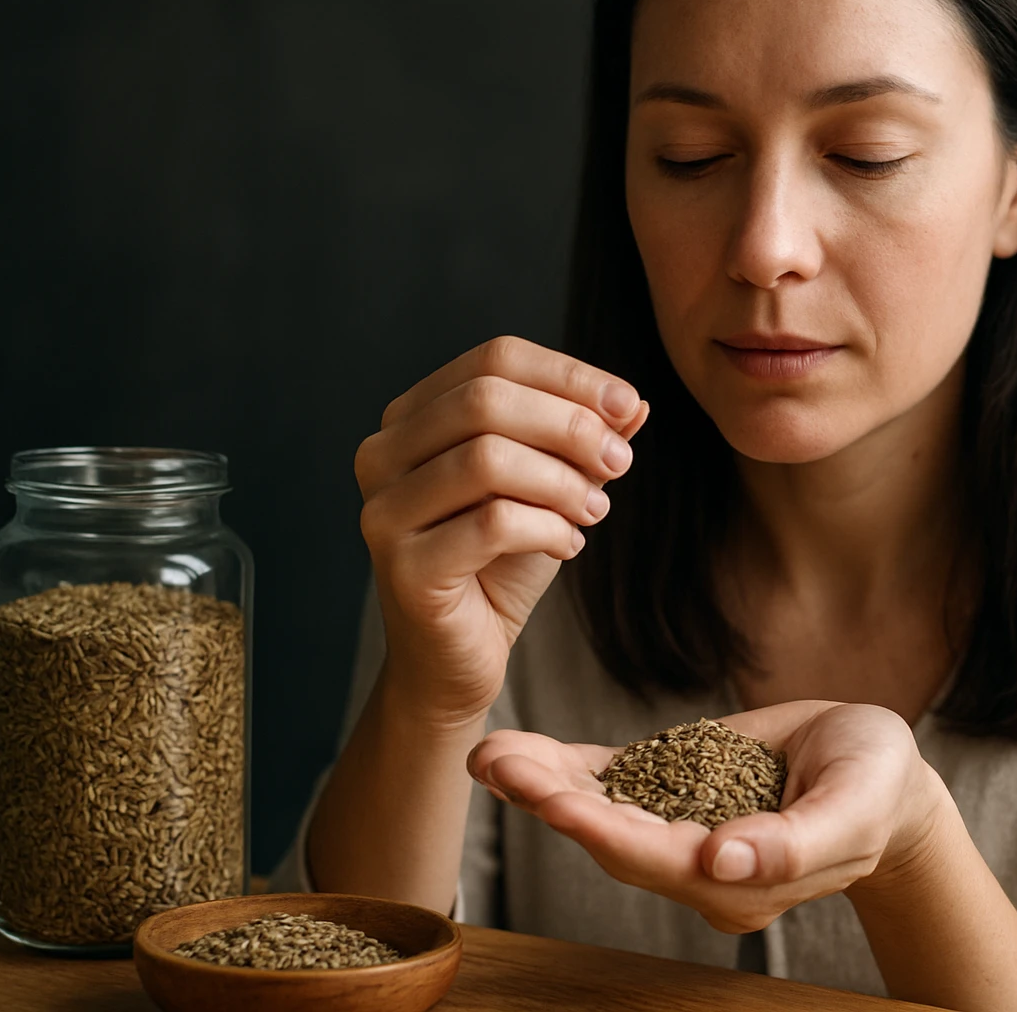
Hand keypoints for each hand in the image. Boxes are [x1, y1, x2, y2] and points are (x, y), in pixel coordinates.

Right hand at [354, 336, 648, 722]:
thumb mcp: (550, 488)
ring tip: (595, 510)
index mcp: (411, 418)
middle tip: (619, 463)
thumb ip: (581, 443)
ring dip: (562, 481)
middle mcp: (381, 454)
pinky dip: (548, 529)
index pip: (493, 360)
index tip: (626, 405)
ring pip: (487, 459)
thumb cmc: (500, 564)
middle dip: (569, 425)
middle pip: (486, 400)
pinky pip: (492, 523)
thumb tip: (635, 403)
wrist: (460, 658)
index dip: (568, 375)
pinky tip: (567, 545)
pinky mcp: (403, 567)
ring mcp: (383, 510)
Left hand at [467, 701, 950, 932]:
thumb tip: (722, 863)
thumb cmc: (875, 785)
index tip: (554, 803)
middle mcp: (699, 866)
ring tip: (489, 754)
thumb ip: (795, 844)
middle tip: (497, 765)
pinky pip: (614, 785)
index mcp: (741, 882)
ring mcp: (683, 830)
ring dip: (543, 784)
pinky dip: (567, 769)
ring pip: (602, 813)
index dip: (604, 830)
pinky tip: (522, 752)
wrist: (877, 770)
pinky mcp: (675, 791)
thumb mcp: (854, 805)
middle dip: (552, 801)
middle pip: (614, 839)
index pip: (660, 858)